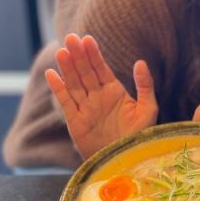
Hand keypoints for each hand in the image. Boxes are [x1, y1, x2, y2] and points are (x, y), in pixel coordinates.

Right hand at [45, 33, 157, 159]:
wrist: (125, 162)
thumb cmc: (138, 137)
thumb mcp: (147, 109)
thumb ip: (144, 86)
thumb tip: (140, 61)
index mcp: (114, 91)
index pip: (101, 68)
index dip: (94, 54)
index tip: (87, 39)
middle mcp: (98, 97)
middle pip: (85, 72)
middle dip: (78, 55)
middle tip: (70, 37)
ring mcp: (86, 108)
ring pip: (74, 83)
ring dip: (67, 67)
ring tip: (61, 51)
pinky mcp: (76, 122)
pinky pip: (66, 102)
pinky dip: (58, 89)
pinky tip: (52, 74)